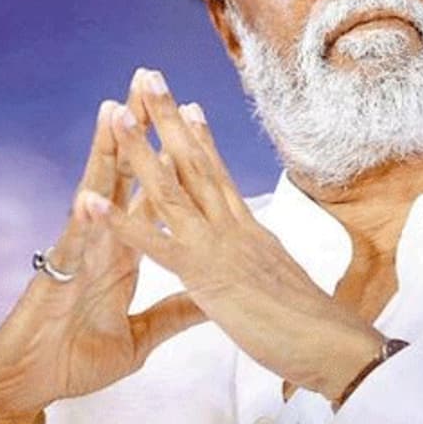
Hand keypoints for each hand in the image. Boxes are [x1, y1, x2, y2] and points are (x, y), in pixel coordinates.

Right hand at [0, 92, 205, 423]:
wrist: (32, 384)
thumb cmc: (76, 357)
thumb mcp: (141, 335)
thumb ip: (174, 312)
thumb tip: (208, 299)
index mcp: (125, 251)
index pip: (153, 193)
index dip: (172, 157)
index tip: (191, 119)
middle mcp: (104, 241)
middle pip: (125, 176)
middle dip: (138, 130)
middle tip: (151, 83)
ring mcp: (80, 255)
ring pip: (95, 195)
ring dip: (105, 155)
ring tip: (114, 111)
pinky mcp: (59, 281)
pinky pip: (72, 250)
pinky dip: (81, 224)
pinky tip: (88, 197)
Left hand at [95, 69, 384, 403]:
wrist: (331, 345)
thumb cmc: (314, 326)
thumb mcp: (284, 287)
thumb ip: (265, 268)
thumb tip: (263, 260)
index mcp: (251, 232)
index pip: (221, 177)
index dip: (203, 141)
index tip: (190, 106)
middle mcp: (234, 228)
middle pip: (195, 164)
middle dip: (170, 120)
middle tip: (147, 78)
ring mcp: (218, 246)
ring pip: (172, 189)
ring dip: (141, 150)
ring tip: (117, 114)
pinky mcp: (204, 274)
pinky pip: (153, 244)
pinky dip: (120, 222)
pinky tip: (91, 202)